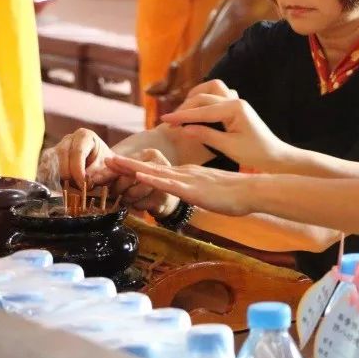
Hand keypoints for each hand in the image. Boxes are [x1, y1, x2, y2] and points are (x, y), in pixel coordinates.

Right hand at [52, 128, 115, 187]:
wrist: (100, 164)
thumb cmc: (104, 165)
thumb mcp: (107, 169)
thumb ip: (98, 175)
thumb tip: (86, 182)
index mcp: (85, 136)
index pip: (78, 152)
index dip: (78, 170)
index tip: (83, 184)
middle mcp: (68, 139)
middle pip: (61, 155)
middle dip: (68, 175)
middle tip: (76, 188)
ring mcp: (57, 147)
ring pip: (50, 160)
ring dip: (56, 177)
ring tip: (67, 188)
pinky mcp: (49, 158)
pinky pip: (43, 166)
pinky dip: (48, 178)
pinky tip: (56, 187)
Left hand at [105, 155, 252, 216]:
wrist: (253, 191)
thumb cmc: (236, 195)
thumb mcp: (211, 193)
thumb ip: (199, 192)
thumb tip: (191, 197)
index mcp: (188, 174)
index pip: (157, 170)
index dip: (137, 168)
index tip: (119, 167)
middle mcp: (184, 173)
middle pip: (150, 168)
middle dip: (126, 165)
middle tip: (105, 159)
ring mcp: (188, 180)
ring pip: (154, 172)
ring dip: (132, 168)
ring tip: (112, 163)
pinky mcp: (193, 189)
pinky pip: (168, 183)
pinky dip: (152, 178)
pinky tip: (138, 175)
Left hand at [108, 147, 179, 216]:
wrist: (167, 197)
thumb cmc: (146, 181)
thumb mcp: (132, 170)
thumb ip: (117, 168)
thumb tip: (101, 166)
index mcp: (151, 155)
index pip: (126, 163)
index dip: (110, 171)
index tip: (96, 179)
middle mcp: (160, 166)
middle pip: (128, 178)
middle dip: (117, 188)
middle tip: (114, 193)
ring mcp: (163, 182)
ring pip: (132, 193)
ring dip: (126, 199)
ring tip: (127, 198)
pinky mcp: (163, 199)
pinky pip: (139, 204)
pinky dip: (135, 206)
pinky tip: (138, 203)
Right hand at [161, 79, 288, 171]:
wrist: (277, 157)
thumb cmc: (256, 154)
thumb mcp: (229, 147)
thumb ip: (206, 135)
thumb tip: (184, 129)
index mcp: (235, 108)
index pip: (202, 109)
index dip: (182, 116)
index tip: (164, 120)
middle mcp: (236, 101)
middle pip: (203, 96)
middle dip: (185, 108)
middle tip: (171, 123)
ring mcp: (237, 102)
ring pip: (211, 89)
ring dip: (195, 97)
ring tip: (183, 112)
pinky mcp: (237, 108)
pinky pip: (218, 96)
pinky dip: (205, 100)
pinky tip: (198, 111)